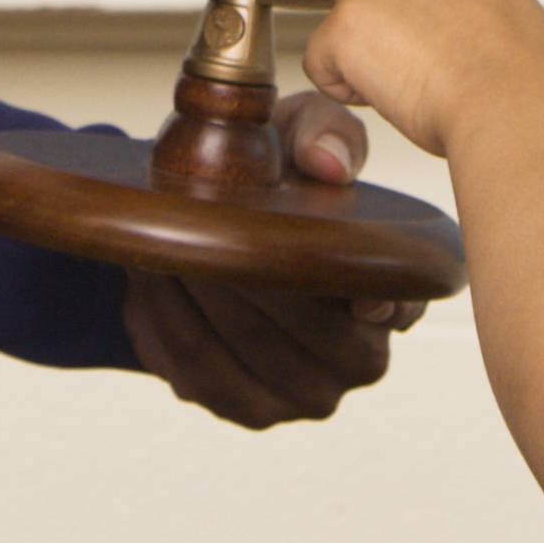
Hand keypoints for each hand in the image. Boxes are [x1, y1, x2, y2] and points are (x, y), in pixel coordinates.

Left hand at [122, 87, 426, 425]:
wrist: (225, 223)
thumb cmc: (284, 174)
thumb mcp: (305, 133)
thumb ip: (327, 133)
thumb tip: (329, 164)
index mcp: (396, 299)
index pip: (396, 306)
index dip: (366, 296)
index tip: (327, 272)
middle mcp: (361, 362)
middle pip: (301, 331)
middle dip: (243, 275)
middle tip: (196, 223)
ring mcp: (304, 397)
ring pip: (239, 350)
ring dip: (193, 294)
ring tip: (160, 240)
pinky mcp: (246, 409)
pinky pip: (195, 369)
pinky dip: (165, 318)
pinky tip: (147, 271)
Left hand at [297, 0, 543, 157]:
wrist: (516, 108)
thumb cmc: (525, 84)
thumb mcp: (504, 19)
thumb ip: (459, 3)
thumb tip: (433, 35)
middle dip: (383, 29)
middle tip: (438, 64)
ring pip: (347, 31)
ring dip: (373, 63)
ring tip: (428, 79)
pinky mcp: (347, 21)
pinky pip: (326, 66)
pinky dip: (352, 87)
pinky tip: (400, 91)